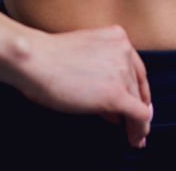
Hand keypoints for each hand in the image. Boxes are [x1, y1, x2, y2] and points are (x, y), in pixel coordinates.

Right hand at [13, 25, 151, 148]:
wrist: (35, 60)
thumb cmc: (47, 58)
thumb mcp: (83, 56)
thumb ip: (102, 72)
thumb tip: (113, 105)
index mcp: (116, 37)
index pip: (135, 68)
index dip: (138, 89)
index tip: (138, 102)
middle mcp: (124, 51)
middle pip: (138, 85)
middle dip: (138, 106)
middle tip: (137, 124)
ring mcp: (121, 72)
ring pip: (139, 102)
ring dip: (138, 122)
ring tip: (135, 136)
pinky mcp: (116, 94)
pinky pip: (138, 115)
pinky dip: (139, 129)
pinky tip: (135, 138)